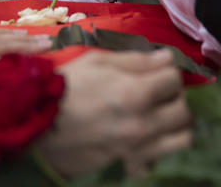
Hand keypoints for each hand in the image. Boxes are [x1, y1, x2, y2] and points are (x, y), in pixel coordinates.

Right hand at [38, 50, 191, 176]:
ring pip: (182, 138)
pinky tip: (146, 139)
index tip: (155, 72)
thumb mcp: (96, 61)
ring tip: (160, 117)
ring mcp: (136, 147)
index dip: (167, 71)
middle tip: (159, 93)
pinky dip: (159, 150)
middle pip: (184, 109)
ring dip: (176, 125)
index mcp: (135, 92)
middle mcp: (142, 123)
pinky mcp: (127, 162)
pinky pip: (159, 160)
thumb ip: (135, 60)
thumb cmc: (65, 86)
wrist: (36, 121)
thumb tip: (167, 58)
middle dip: (174, 97)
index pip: (174, 78)